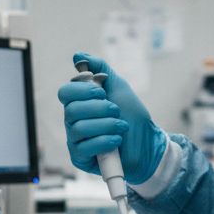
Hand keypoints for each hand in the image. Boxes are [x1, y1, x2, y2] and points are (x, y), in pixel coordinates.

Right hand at [57, 52, 167, 182]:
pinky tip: (117, 141)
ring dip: (106, 125)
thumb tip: (77, 55)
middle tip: (116, 110)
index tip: (102, 92)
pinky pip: (84, 148)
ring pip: (79, 128)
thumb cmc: (132, 116)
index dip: (82, 91)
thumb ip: (100, 69)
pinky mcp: (81, 158)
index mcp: (79, 103)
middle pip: (71, 110)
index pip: (65, 93)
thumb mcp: (118, 87)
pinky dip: (104, 141)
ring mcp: (76, 140)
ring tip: (121, 126)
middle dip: (99, 109)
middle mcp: (73, 121)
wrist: (149, 144)